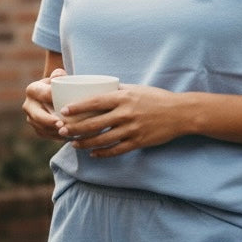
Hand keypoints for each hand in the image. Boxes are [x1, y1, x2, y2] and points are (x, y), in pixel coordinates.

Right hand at [22, 67, 68, 142]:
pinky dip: (54, 136)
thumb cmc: (58, 84)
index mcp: (32, 89)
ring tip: (66, 131)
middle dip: (49, 121)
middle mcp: (28, 105)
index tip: (63, 104)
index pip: (42, 94)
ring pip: (40, 127)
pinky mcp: (36, 128)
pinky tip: (65, 136)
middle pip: (37, 115)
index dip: (52, 99)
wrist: (53, 95)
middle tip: (61, 124)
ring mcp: (30, 118)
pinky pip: (44, 134)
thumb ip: (59, 74)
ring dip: (52, 131)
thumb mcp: (58, 76)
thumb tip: (58, 76)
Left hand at [55, 82, 181, 157]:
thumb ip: (118, 90)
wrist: (180, 113)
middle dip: (75, 129)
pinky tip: (93, 153)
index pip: (95, 102)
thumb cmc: (156, 98)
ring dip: (85, 143)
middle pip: (94, 124)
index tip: (64, 111)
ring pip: (102, 139)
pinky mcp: (138, 142)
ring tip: (73, 144)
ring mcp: (132, 129)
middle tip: (62, 131)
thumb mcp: (136, 89)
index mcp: (123, 98)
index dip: (78, 107)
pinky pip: (116, 150)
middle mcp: (125, 114)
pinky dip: (102, 153)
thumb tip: (99, 88)